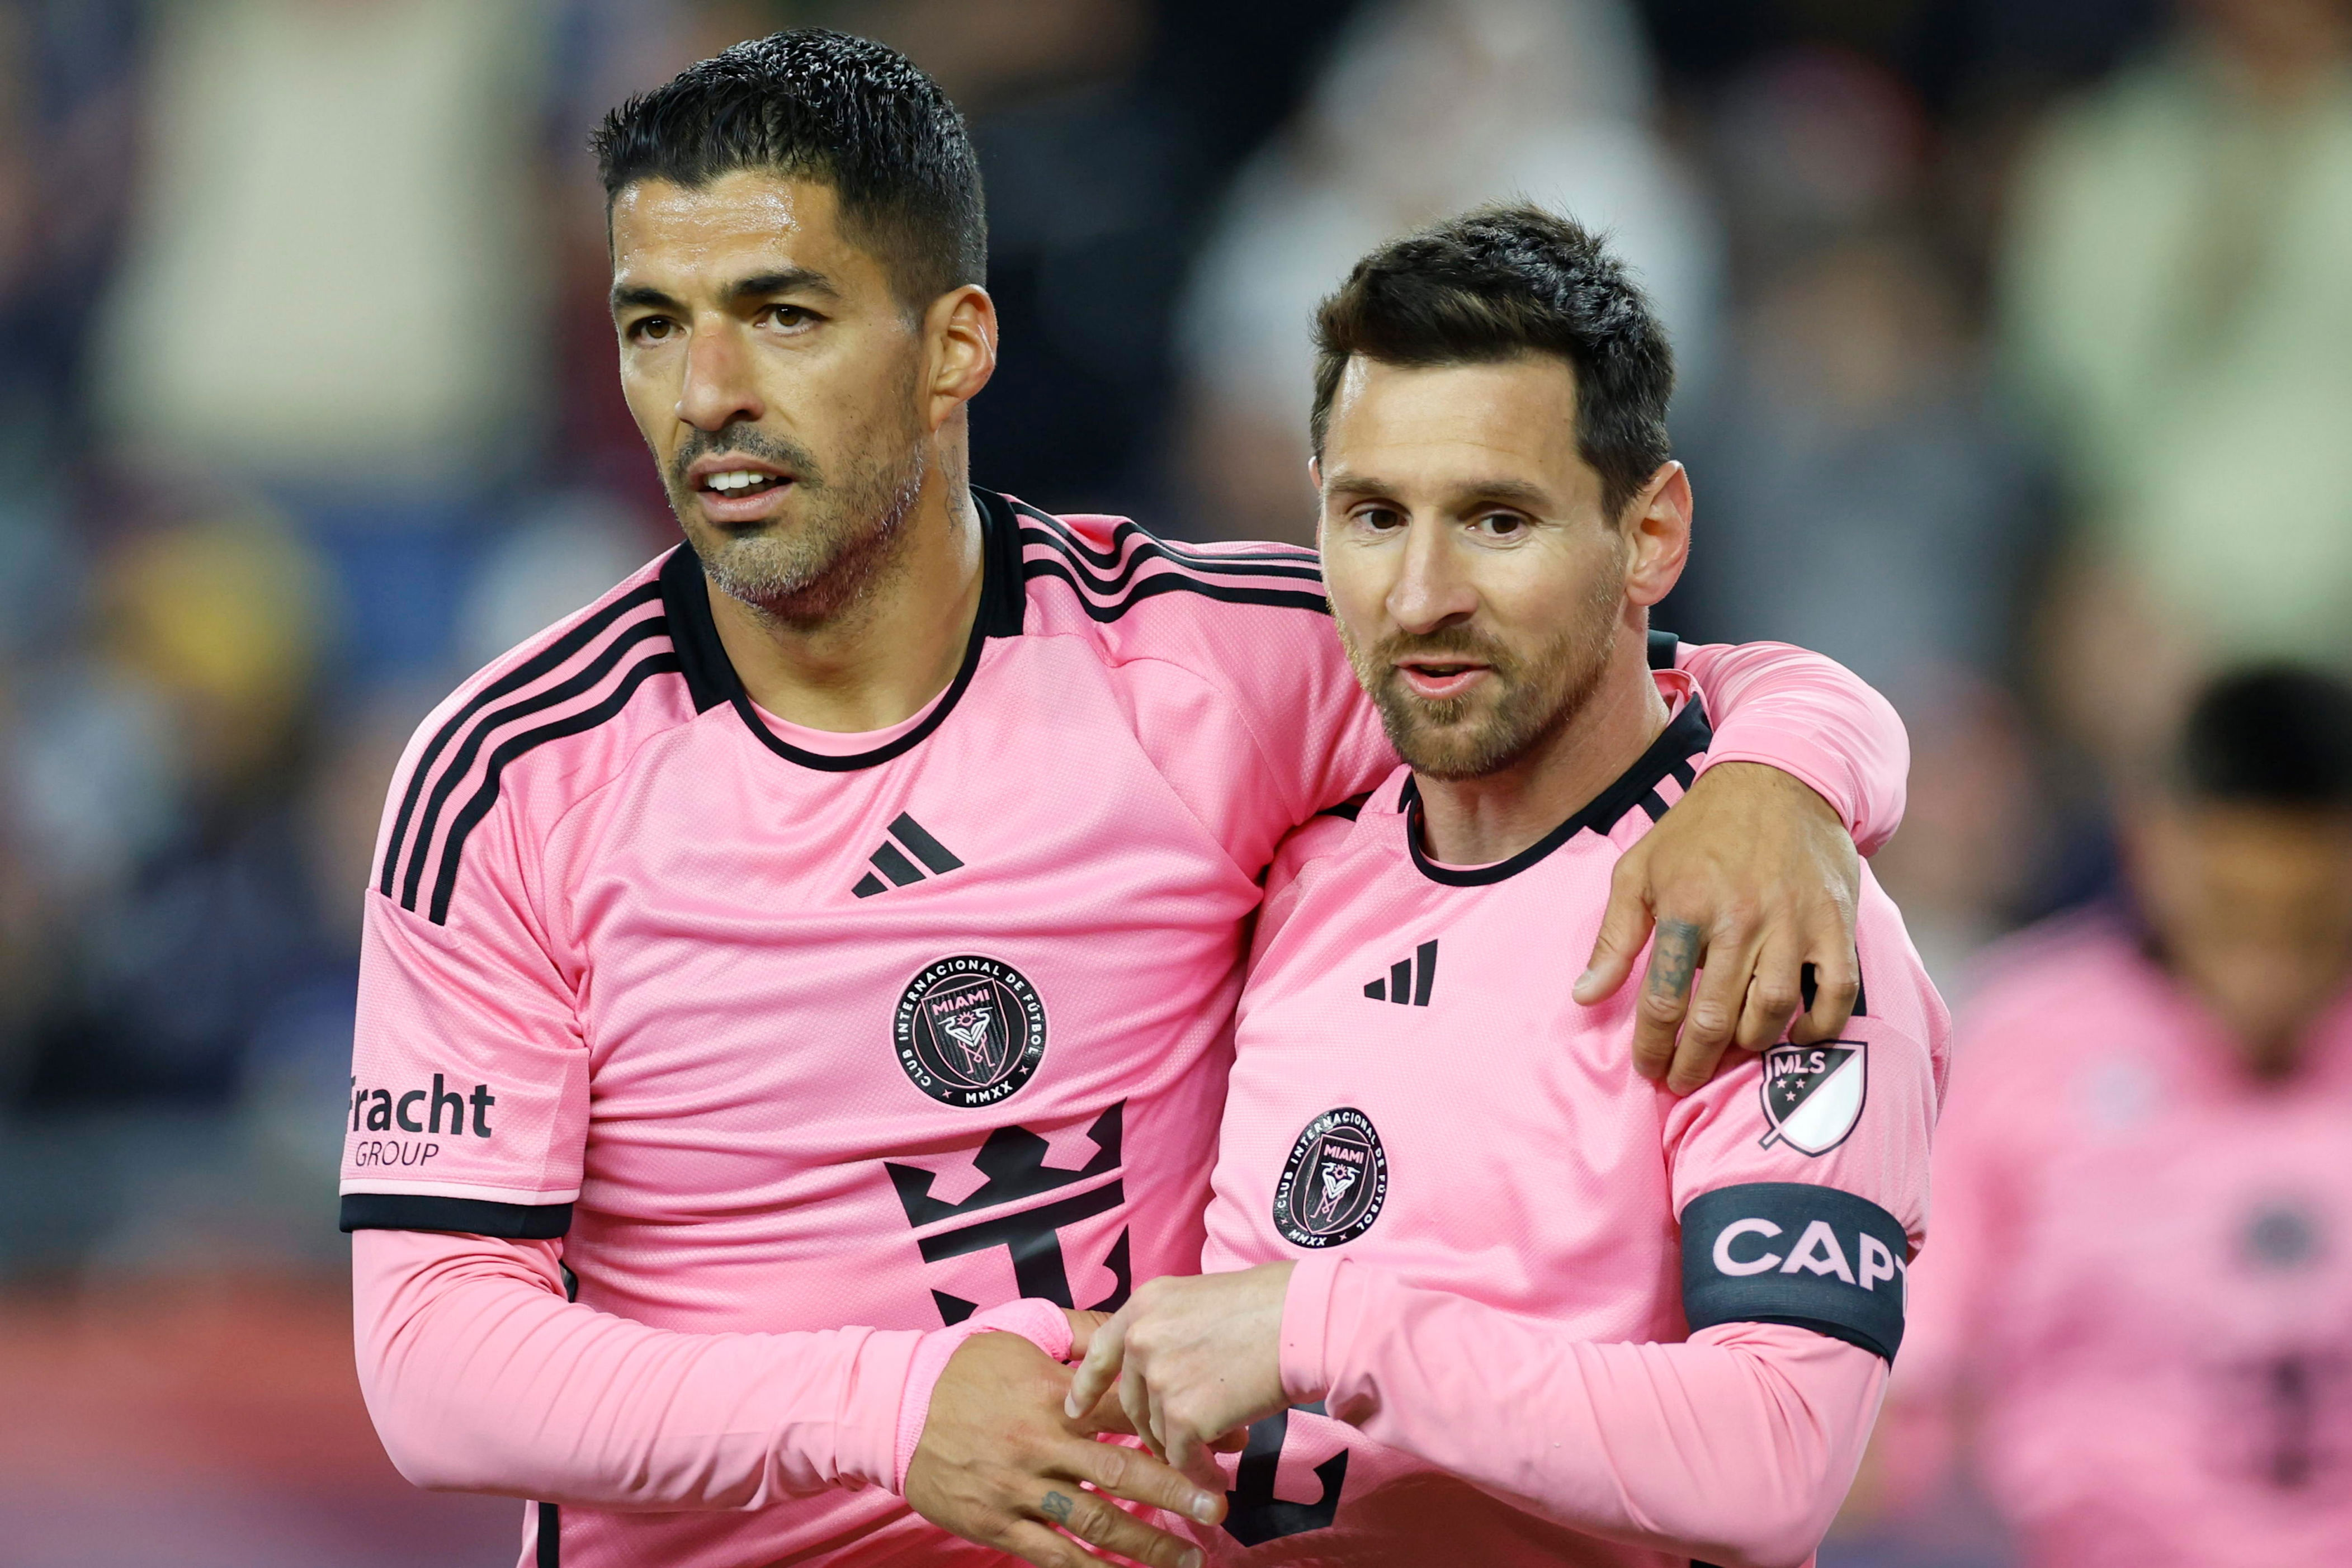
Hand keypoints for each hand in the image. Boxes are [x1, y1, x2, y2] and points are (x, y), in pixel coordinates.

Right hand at [903, 1330, 1222, 1567]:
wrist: (893, 1409)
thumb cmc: (964, 1368)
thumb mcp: (1021, 1334)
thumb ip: (1080, 1333)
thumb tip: (1130, 1330)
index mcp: (1053, 1396)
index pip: (1129, 1411)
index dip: (1180, 1425)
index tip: (1227, 1439)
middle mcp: (1042, 1444)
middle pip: (1123, 1471)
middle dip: (1177, 1491)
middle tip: (1219, 1507)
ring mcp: (1020, 1489)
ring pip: (1096, 1521)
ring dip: (1148, 1543)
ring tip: (1190, 1557)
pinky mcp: (997, 1524)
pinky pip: (1053, 1554)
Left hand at [1064, 1265, 1293, 1481]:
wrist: (1304, 1321)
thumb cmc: (1271, 1304)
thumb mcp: (1202, 1298)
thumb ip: (1173, 1329)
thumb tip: (1171, 1366)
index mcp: (1145, 1305)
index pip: (1099, 1351)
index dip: (1086, 1386)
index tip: (1075, 1409)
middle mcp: (1142, 1338)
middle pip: (1133, 1401)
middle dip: (1156, 1425)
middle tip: (1185, 1437)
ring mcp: (1160, 1378)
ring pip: (1159, 1431)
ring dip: (1185, 1448)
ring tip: (1218, 1448)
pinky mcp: (1184, 1416)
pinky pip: (1183, 1458)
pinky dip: (1200, 1472)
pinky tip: (1218, 1476)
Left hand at [1573, 762, 1860, 1092]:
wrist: (1779, 778)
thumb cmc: (1699, 829)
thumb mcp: (1640, 870)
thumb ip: (1613, 937)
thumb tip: (1584, 997)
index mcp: (1685, 907)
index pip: (1664, 1000)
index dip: (1654, 1046)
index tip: (1649, 1069)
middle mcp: (1740, 920)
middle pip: (1715, 1019)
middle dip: (1694, 1062)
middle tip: (1683, 1080)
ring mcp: (1792, 924)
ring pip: (1770, 1013)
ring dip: (1747, 1047)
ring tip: (1728, 1056)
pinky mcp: (1835, 924)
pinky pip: (1833, 994)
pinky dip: (1817, 1026)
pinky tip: (1795, 1034)